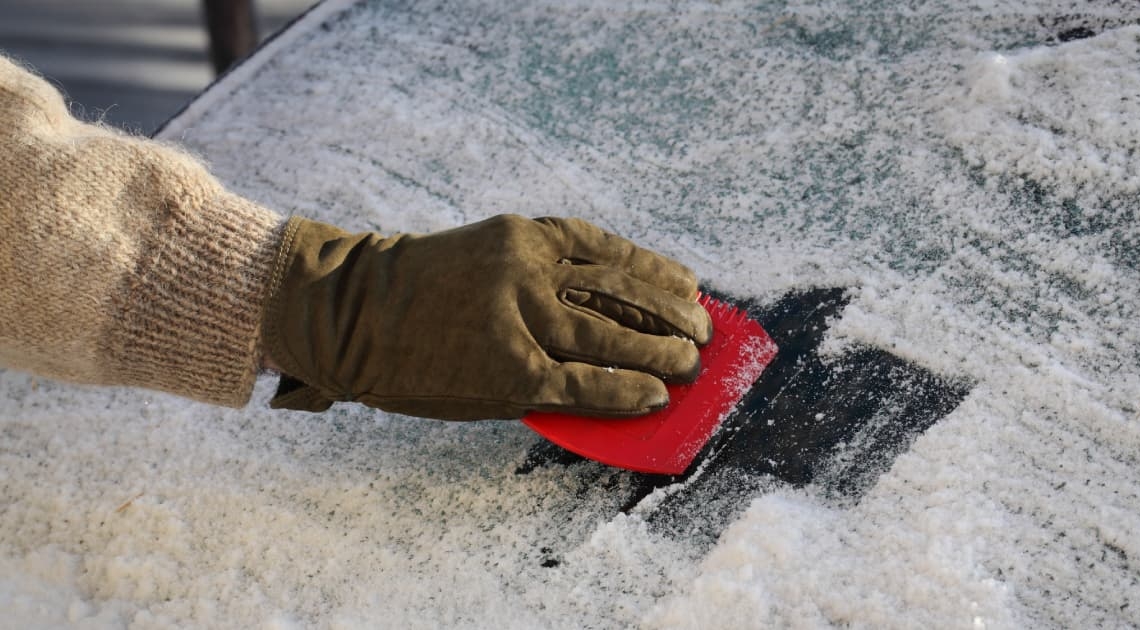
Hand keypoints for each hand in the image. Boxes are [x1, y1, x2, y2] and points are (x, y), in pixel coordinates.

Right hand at [262, 214, 711, 419]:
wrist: (349, 315)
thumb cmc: (415, 291)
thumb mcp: (481, 260)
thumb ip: (537, 279)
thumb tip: (602, 315)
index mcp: (527, 237)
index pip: (609, 252)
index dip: (656, 272)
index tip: (689, 287)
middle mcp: (530, 270)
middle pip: (621, 292)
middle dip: (671, 314)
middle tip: (703, 331)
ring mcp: (521, 320)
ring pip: (611, 336)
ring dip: (660, 351)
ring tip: (690, 363)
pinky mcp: (510, 371)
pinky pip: (582, 383)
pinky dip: (623, 390)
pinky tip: (654, 397)